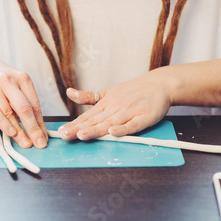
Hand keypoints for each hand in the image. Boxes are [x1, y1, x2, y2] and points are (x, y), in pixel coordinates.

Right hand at [0, 50, 47, 148]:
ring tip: (25, 142)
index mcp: (22, 78)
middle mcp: (8, 80)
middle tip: (39, 143)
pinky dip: (3, 123)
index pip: (34, 104)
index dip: (40, 123)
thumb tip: (35, 126)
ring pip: (9, 112)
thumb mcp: (14, 84)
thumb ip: (23, 101)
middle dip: (33, 128)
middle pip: (25, 108)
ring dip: (19, 130)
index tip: (44, 137)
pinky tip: (11, 132)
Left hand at [58, 68, 173, 140]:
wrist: (159, 85)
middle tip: (65, 135)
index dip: (74, 124)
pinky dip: (123, 129)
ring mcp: (129, 112)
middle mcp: (115, 107)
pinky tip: (113, 132)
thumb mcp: (108, 92)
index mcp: (105, 103)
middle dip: (79, 129)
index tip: (61, 131)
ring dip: (96, 130)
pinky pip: (132, 125)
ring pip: (110, 123)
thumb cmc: (133, 91)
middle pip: (95, 121)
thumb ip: (88, 96)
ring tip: (82, 135)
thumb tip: (69, 93)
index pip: (87, 117)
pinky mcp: (144, 117)